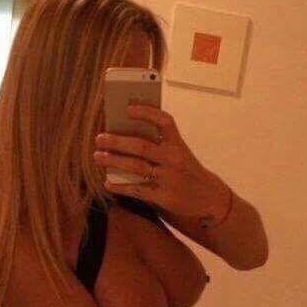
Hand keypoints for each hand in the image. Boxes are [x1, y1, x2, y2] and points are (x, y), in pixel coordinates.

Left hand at [94, 104, 214, 217]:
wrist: (209, 197)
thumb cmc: (186, 170)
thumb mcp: (180, 153)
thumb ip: (159, 145)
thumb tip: (125, 135)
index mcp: (178, 144)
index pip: (164, 122)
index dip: (146, 113)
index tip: (128, 109)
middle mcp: (173, 160)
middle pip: (141, 147)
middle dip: (117, 142)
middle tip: (99, 138)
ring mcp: (168, 179)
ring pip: (136, 167)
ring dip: (114, 161)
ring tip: (98, 157)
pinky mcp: (163, 197)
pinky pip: (137, 190)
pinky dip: (120, 187)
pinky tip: (107, 183)